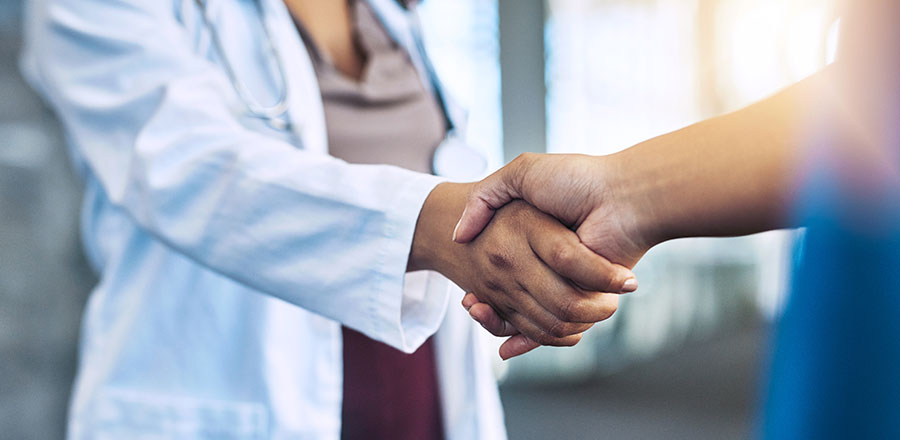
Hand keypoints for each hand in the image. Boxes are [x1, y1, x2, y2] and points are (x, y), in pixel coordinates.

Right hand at [453, 154, 654, 357]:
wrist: (621, 195)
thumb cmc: (574, 179)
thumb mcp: (521, 172)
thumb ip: (484, 195)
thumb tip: (459, 235)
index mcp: (532, 237)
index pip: (498, 268)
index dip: (480, 281)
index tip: (466, 292)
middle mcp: (547, 263)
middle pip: (509, 295)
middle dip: (488, 305)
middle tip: (473, 302)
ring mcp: (563, 281)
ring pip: (526, 315)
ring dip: (500, 322)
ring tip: (480, 309)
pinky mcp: (580, 296)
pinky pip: (550, 326)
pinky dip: (526, 340)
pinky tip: (505, 344)